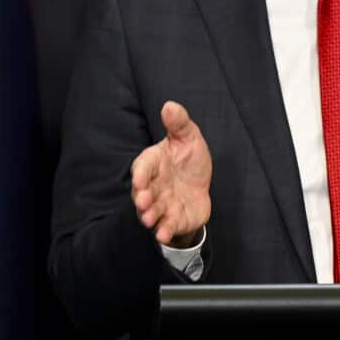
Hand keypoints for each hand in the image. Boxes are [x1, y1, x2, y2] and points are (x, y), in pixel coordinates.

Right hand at [130, 101, 211, 245]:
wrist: (200, 187)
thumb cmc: (189, 161)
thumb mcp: (188, 138)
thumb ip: (179, 124)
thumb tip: (169, 105)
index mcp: (154, 163)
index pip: (143, 167)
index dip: (140, 173)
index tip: (139, 179)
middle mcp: (153, 185)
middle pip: (143, 192)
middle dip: (142, 198)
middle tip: (144, 202)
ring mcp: (161, 204)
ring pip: (152, 211)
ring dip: (150, 216)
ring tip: (150, 219)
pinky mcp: (172, 219)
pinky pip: (166, 226)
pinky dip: (164, 230)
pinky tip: (164, 234)